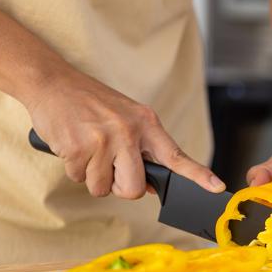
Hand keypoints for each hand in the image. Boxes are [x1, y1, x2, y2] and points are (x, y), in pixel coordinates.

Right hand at [28, 69, 224, 198]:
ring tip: (88, 150)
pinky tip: (74, 146)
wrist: (53, 83)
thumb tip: (150, 186)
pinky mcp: (77, 148)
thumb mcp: (127, 118)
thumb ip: (142, 150)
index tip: (217, 187)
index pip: (176, 155)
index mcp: (147, 124)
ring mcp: (103, 140)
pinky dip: (75, 169)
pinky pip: (79, 179)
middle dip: (121, 188)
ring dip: (93, 177)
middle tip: (111, 170)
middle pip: (133, 188)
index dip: (198, 174)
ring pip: (102, 188)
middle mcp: (128, 132)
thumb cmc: (93, 104)